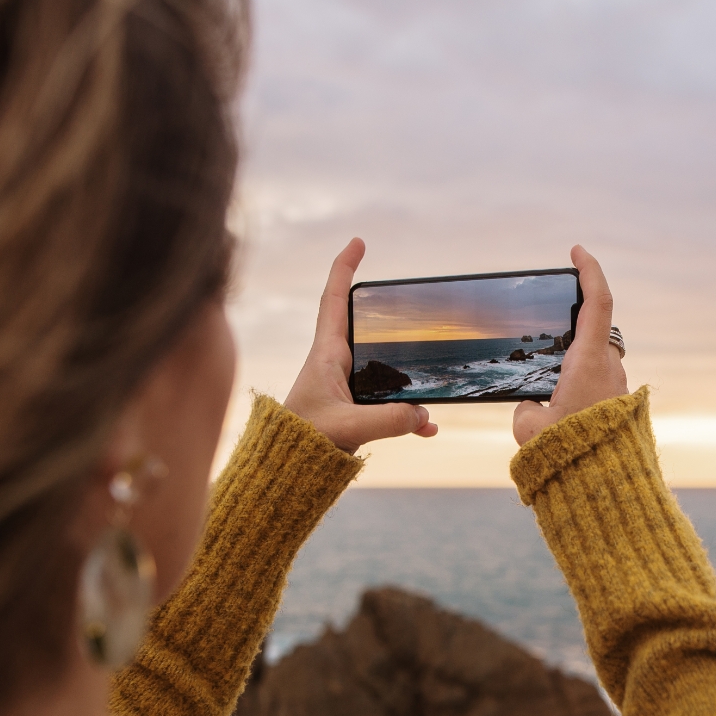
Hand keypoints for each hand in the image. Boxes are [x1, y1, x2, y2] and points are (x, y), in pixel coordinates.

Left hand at [285, 237, 437, 452]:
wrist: (285, 472)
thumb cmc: (302, 444)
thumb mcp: (349, 428)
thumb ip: (389, 420)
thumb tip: (424, 415)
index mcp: (326, 356)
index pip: (333, 301)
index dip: (343, 268)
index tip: (357, 243)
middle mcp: (334, 366)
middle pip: (359, 325)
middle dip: (380, 310)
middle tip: (399, 296)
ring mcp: (343, 388)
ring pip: (380, 367)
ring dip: (405, 371)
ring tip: (430, 376)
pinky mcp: (351, 412)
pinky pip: (387, 405)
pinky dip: (407, 415)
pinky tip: (427, 428)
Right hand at [512, 245, 627, 445]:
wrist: (603, 488)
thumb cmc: (567, 453)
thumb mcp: (529, 428)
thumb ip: (526, 410)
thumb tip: (532, 410)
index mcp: (590, 362)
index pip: (598, 302)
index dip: (590, 270)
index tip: (578, 251)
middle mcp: (610, 370)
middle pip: (595, 334)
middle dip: (572, 333)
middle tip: (546, 341)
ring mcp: (618, 390)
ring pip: (595, 365)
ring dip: (572, 372)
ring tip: (547, 397)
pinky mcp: (619, 411)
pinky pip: (597, 391)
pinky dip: (579, 395)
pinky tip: (559, 417)